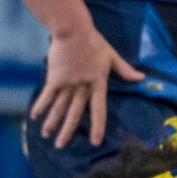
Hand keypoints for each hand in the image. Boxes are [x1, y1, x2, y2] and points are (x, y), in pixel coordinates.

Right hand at [33, 25, 144, 149]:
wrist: (73, 30)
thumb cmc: (93, 41)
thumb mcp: (112, 55)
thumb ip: (125, 69)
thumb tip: (142, 78)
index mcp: (98, 83)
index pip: (99, 109)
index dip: (97, 125)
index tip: (95, 141)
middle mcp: (83, 86)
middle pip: (75, 113)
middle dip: (67, 131)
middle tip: (61, 147)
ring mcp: (68, 83)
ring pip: (59, 107)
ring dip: (52, 122)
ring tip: (46, 135)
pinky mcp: (55, 77)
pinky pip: (47, 95)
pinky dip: (41, 105)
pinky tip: (35, 116)